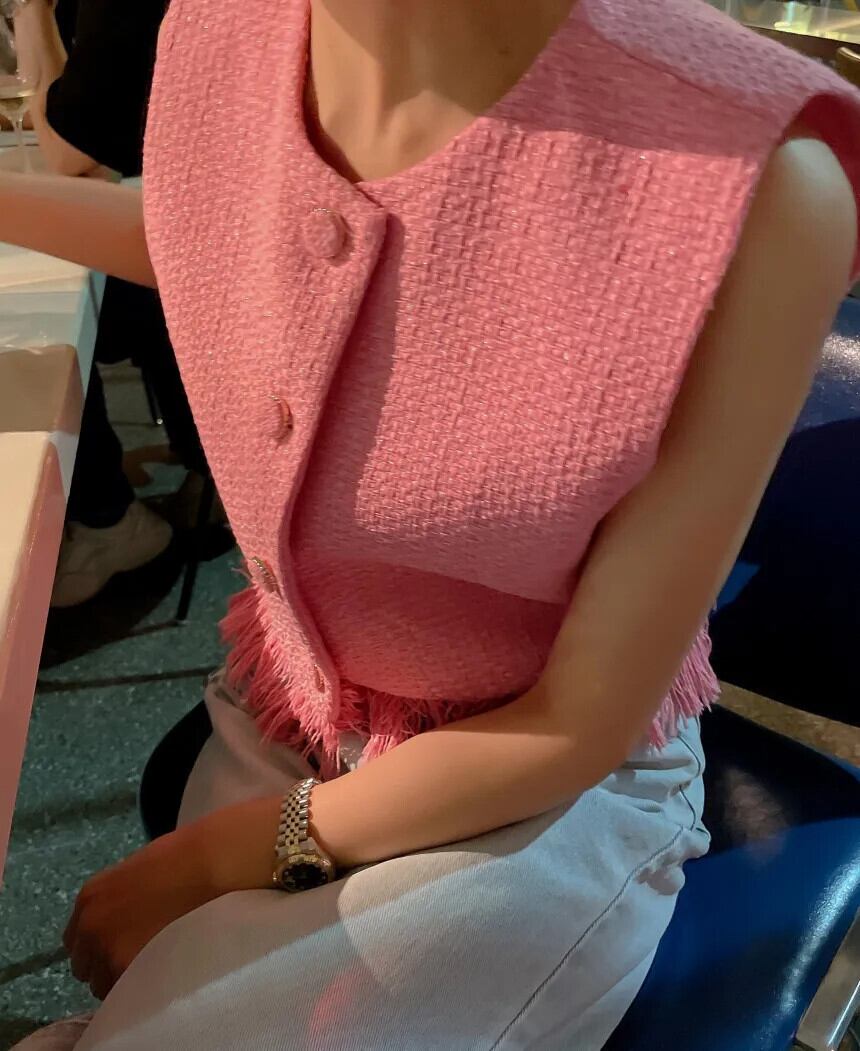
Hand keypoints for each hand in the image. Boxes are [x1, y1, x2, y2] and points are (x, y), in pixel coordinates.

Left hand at [63, 798, 280, 999]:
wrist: (210, 863)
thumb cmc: (184, 859)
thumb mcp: (136, 873)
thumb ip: (118, 902)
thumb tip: (122, 924)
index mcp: (90, 898)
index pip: (75, 942)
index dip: (98, 946)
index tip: (119, 946)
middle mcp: (90, 927)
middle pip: (84, 967)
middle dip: (107, 964)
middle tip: (140, 955)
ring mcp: (107, 950)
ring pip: (103, 984)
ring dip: (123, 978)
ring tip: (155, 961)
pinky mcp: (128, 969)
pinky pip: (126, 992)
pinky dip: (140, 985)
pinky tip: (163, 967)